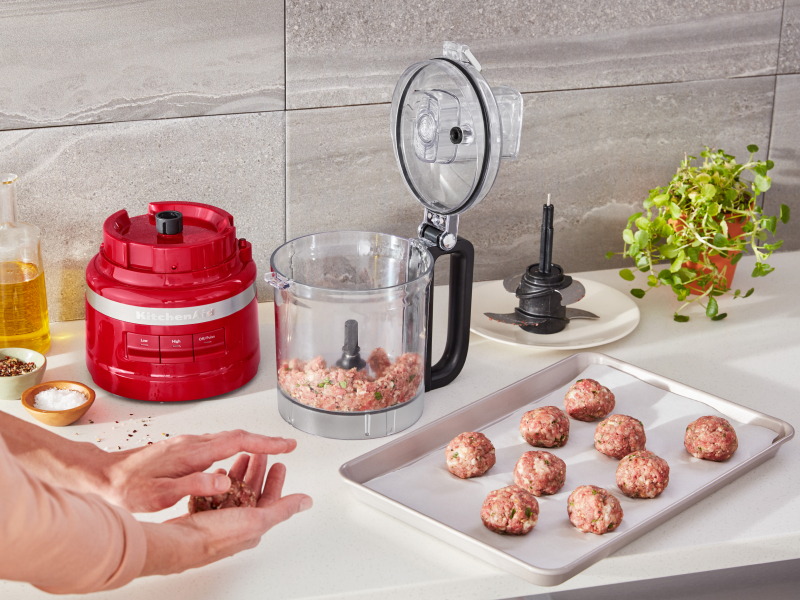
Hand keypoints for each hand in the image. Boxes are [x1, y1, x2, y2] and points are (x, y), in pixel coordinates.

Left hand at [101, 430, 296, 512]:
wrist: (99, 477)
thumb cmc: (125, 488)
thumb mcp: (159, 495)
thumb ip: (193, 486)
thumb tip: (224, 483)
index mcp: (192, 452)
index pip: (238, 441)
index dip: (266, 443)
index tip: (286, 444)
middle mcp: (191, 443)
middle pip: (237, 435)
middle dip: (265, 440)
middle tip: (286, 447)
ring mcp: (186, 444)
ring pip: (226, 438)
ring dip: (250, 442)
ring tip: (268, 451)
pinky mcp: (180, 449)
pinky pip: (215, 443)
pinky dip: (234, 446)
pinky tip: (234, 456)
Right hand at [140, 455, 311, 575]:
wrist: (177, 542)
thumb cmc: (214, 535)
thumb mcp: (258, 519)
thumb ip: (283, 508)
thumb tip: (306, 502)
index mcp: (253, 525)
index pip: (271, 498)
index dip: (276, 479)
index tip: (279, 464)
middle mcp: (237, 524)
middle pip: (251, 492)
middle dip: (257, 471)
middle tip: (260, 455)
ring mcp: (218, 520)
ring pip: (233, 492)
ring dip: (239, 474)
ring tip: (241, 458)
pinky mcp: (201, 517)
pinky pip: (213, 497)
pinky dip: (218, 483)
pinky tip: (218, 474)